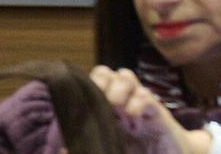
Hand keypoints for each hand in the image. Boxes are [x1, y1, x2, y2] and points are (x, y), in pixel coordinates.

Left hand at [88, 66, 207, 153]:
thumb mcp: (110, 148)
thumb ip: (89, 149)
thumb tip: (62, 149)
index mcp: (110, 112)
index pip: (94, 85)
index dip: (86, 86)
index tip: (82, 101)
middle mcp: (123, 103)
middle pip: (108, 74)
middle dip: (100, 82)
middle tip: (101, 101)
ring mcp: (140, 106)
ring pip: (126, 77)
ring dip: (118, 88)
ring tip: (117, 106)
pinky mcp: (157, 114)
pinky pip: (146, 97)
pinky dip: (138, 101)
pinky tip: (134, 114)